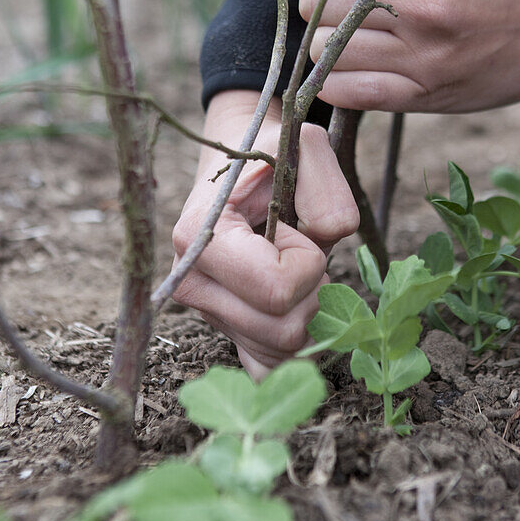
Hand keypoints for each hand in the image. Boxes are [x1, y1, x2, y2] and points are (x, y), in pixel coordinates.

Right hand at [171, 91, 358, 378]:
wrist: (240, 166)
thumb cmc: (271, 155)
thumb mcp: (304, 148)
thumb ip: (327, 192)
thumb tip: (329, 241)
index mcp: (199, 237)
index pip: (276, 289)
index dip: (307, 261)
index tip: (296, 229)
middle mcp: (190, 284)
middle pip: (284, 331)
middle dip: (313, 291)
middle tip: (304, 252)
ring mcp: (205, 315)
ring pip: (282, 354)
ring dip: (308, 313)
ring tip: (297, 271)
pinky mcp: (225, 334)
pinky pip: (267, 372)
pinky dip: (293, 349)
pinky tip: (296, 310)